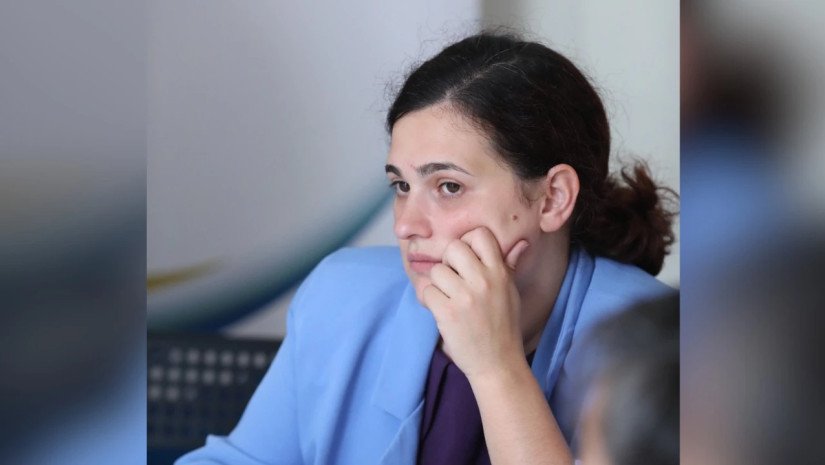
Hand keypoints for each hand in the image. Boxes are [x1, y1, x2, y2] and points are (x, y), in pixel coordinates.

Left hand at [421, 227, 529, 380]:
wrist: (498, 364)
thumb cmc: (504, 327)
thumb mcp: (511, 293)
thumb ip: (509, 266)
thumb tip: (521, 243)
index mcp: (500, 273)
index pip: (480, 235)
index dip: (468, 243)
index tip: (467, 261)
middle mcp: (483, 280)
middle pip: (453, 247)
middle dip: (449, 262)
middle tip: (454, 280)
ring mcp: (464, 297)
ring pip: (436, 270)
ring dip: (438, 285)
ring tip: (448, 299)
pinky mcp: (447, 313)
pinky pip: (427, 291)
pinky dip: (429, 301)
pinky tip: (441, 311)